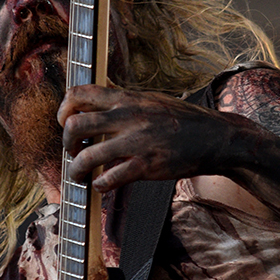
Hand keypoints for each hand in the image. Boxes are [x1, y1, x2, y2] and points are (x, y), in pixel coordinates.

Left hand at [58, 85, 224, 190]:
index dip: (64, 110)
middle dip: (66, 143)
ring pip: (86, 157)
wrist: (215, 137)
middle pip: (74, 126)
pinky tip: (104, 184)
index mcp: (126, 98)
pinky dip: (99, 185)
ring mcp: (136, 142)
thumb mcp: (150, 100)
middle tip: (73, 152)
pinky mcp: (146, 165)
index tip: (66, 123)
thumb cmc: (182, 121)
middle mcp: (127, 117)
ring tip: (80, 175)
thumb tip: (94, 107)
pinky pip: (109, 178)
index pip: (79, 94)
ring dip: (76, 170)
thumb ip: (122, 102)